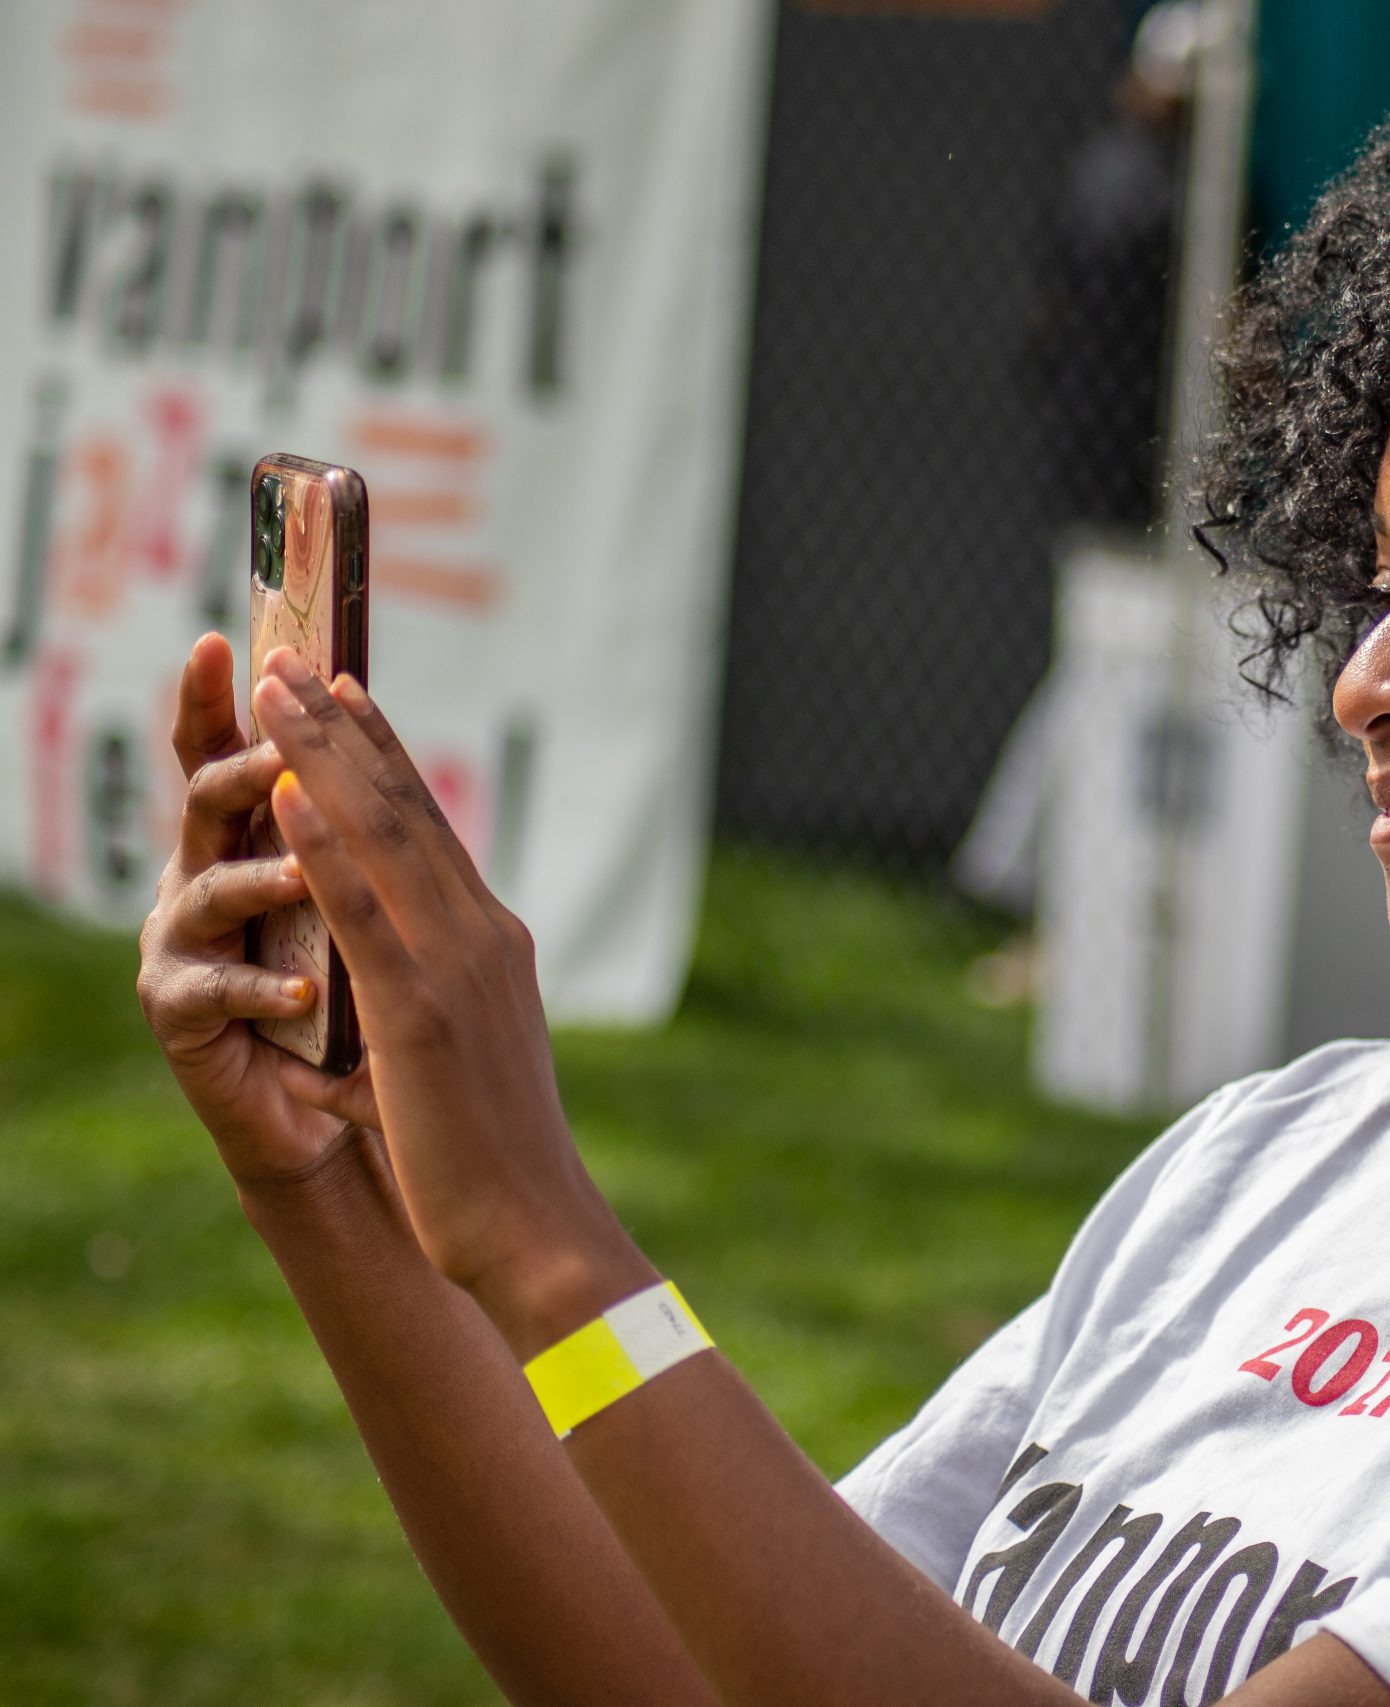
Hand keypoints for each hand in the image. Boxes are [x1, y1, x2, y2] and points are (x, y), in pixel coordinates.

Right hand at [138, 634, 382, 1185]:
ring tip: (303, 875)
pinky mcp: (182, 1016)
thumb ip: (373, 850)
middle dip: (251, 766)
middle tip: (285, 739)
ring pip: (212, 891)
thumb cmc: (364, 1003)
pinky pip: (217, 992)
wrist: (347, 1122)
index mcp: (259, 843)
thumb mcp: (383, 917)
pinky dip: (262, 988)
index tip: (238, 641)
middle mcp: (210, 879)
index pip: (244, 759)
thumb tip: (393, 756)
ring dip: (265, 876)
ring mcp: (186, 945)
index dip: (232, 703)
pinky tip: (300, 990)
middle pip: (212, 802)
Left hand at [247, 646, 653, 1351]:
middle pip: (405, 809)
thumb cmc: (494, 1165)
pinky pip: (362, 908)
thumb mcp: (462, 1061)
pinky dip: (324, 842)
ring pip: (382, 837)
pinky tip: (286, 791)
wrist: (535, 1229)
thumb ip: (430, 1008)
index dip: (379, 756)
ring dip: (323, 757)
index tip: (340, 694)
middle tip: (296, 659)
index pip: (426, 831)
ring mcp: (456, 969)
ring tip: (278, 690)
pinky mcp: (420, 1010)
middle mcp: (483, 937)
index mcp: (494, 946)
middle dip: (343, 730)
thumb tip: (390, 997)